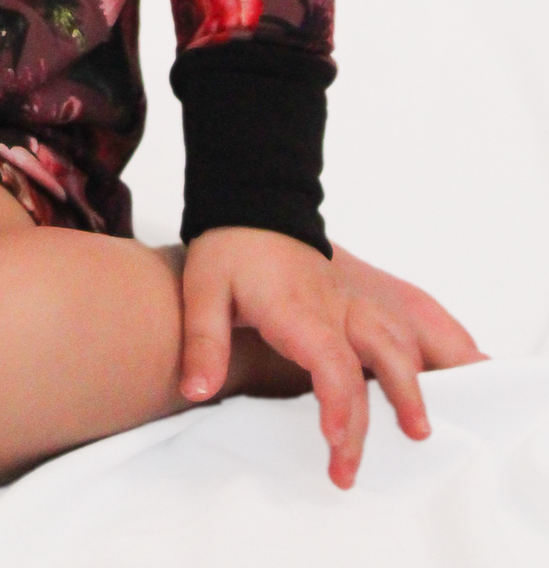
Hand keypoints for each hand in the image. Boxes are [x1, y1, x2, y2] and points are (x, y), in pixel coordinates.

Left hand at [179, 226, 485, 488]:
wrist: (253, 205)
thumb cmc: (230, 250)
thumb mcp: (202, 289)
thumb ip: (203, 340)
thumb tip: (196, 389)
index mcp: (298, 307)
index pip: (330, 359)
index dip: (339, 402)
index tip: (337, 440)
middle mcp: (338, 306)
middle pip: (381, 357)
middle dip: (390, 407)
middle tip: (371, 459)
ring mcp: (358, 300)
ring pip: (406, 338)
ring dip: (424, 382)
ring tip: (427, 428)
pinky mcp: (368, 299)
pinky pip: (415, 320)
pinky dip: (443, 346)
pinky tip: (467, 372)